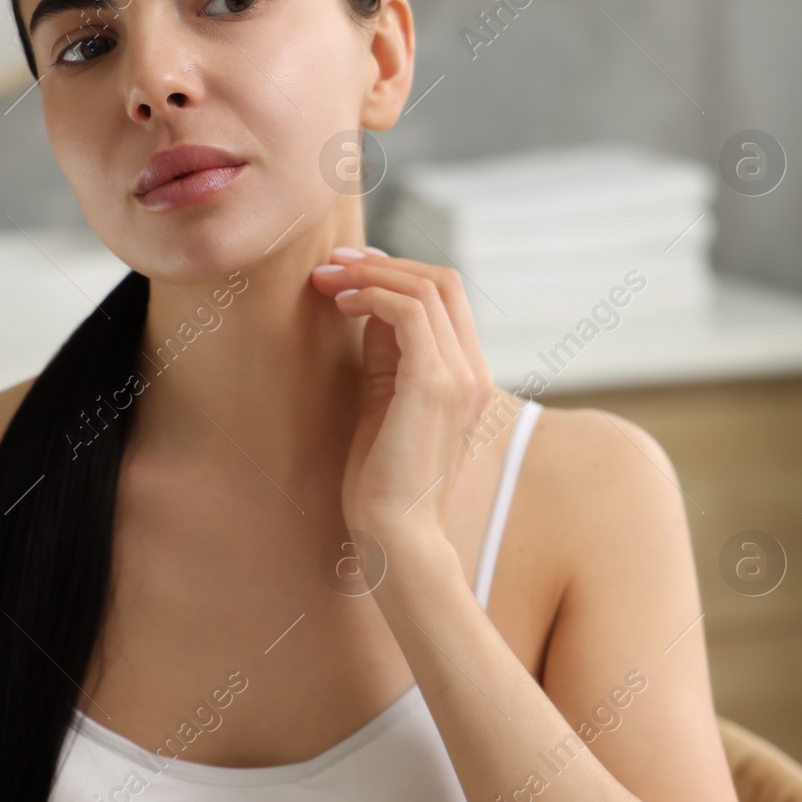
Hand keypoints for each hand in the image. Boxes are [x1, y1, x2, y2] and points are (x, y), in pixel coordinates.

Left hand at [309, 246, 496, 551]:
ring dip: (371, 274)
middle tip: (331, 267)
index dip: (396, 272)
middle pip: (443, 279)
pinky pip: (410, 311)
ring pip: (427, 286)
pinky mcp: (435, 384)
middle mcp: (473, 370)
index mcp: (467, 375)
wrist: (397, 538)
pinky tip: (343, 307)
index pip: (447, 295)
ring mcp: (460, 376)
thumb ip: (387, 355)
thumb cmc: (383, 481)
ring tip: (328, 282)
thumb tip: (370, 304)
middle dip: (382, 264)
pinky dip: (373, 296)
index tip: (348, 273)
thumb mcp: (385, 402)